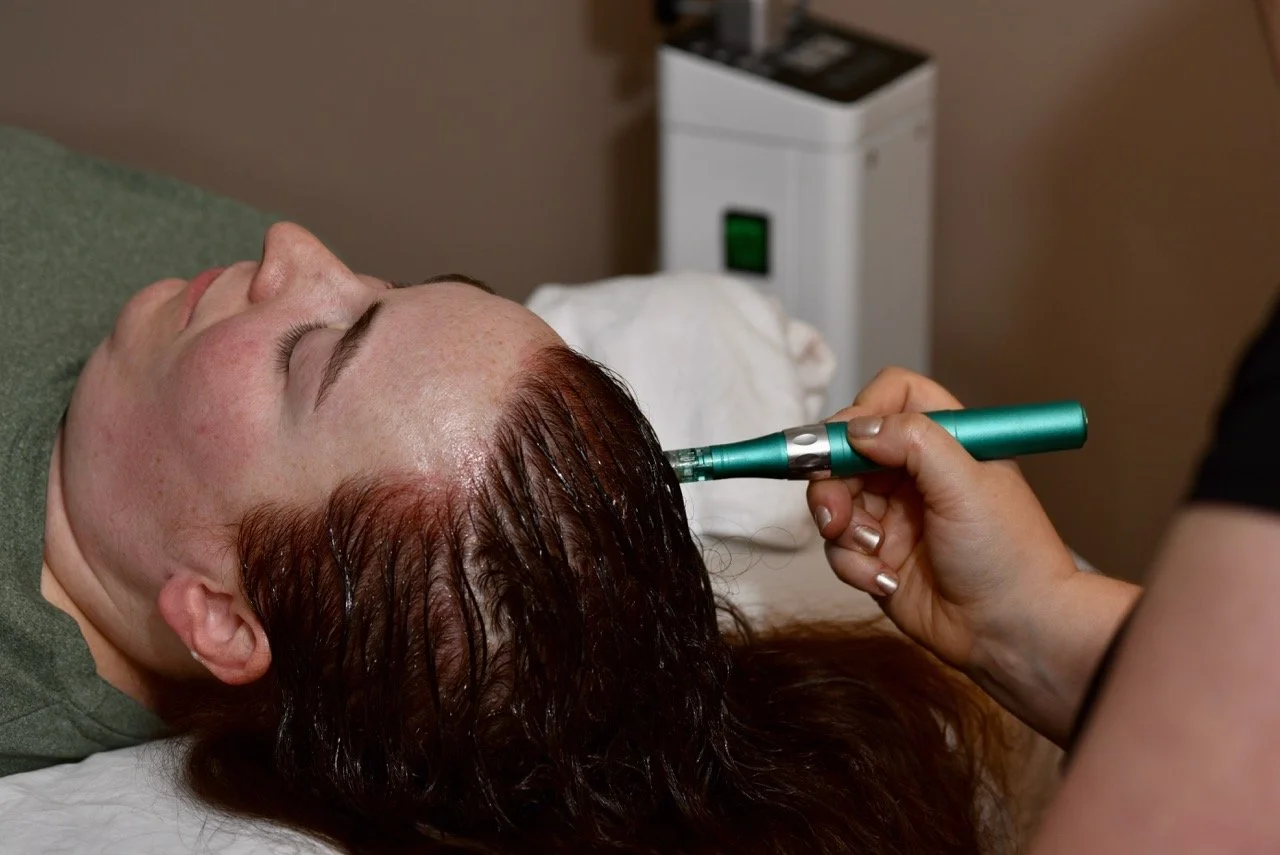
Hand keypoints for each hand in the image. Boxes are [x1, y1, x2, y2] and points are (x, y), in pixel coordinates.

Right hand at [808, 367, 1138, 742]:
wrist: (1014, 633)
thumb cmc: (1010, 556)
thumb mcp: (967, 484)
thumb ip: (913, 441)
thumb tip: (858, 427)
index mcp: (946, 442)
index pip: (894, 398)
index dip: (863, 412)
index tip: (846, 441)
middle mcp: (915, 473)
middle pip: (847, 451)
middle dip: (831, 479)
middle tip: (834, 509)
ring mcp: (893, 516)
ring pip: (834, 500)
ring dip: (841, 526)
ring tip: (870, 551)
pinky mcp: (877, 557)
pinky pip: (838, 549)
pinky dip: (853, 564)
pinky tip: (886, 580)